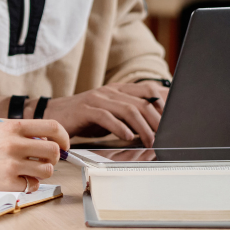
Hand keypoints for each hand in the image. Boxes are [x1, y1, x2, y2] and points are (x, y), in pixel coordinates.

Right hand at [0, 119, 68, 192]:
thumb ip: (19, 131)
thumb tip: (44, 140)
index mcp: (12, 127)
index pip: (52, 127)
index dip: (63, 137)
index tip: (63, 145)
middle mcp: (14, 144)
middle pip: (53, 151)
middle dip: (53, 158)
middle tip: (44, 161)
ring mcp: (12, 164)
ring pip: (47, 170)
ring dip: (42, 172)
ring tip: (29, 171)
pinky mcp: (8, 182)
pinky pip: (33, 185)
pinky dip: (29, 185)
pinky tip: (18, 180)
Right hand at [41, 81, 167, 146]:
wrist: (51, 116)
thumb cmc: (83, 118)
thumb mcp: (109, 115)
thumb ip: (127, 117)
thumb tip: (153, 128)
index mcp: (118, 90)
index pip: (149, 89)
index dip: (165, 102)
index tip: (178, 117)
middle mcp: (110, 91)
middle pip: (143, 101)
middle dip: (159, 119)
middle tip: (168, 135)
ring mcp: (97, 99)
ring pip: (128, 109)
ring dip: (144, 127)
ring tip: (151, 141)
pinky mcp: (85, 110)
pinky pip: (107, 117)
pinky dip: (120, 128)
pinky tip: (128, 137)